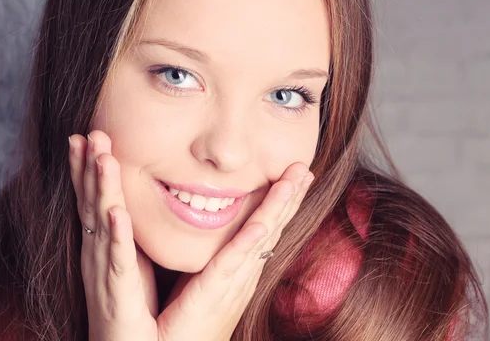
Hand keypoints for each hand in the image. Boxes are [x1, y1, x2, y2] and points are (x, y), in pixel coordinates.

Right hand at [69, 130, 158, 340]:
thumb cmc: (134, 316)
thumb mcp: (133, 268)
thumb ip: (132, 238)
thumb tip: (133, 209)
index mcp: (104, 250)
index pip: (93, 203)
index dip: (87, 171)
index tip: (86, 137)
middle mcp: (98, 258)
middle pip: (90, 205)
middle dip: (86, 168)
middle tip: (87, 133)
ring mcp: (105, 276)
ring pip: (100, 224)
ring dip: (99, 189)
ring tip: (100, 156)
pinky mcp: (118, 296)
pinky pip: (118, 261)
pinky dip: (116, 236)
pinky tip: (116, 213)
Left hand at [156, 162, 312, 340]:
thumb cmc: (184, 321)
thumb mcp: (200, 279)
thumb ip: (209, 255)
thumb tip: (204, 224)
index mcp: (240, 269)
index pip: (265, 228)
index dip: (281, 202)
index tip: (295, 175)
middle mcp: (244, 274)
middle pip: (272, 227)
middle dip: (290, 197)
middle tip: (305, 167)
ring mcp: (233, 283)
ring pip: (262, 238)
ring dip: (279, 207)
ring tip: (295, 179)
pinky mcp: (213, 293)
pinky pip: (232, 264)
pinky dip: (249, 244)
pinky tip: (261, 225)